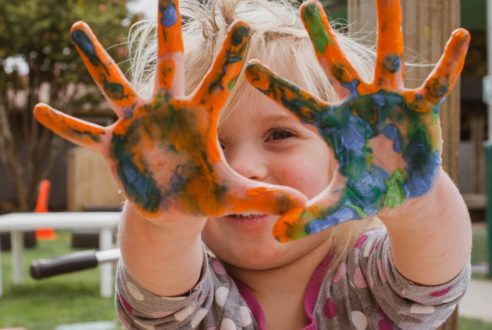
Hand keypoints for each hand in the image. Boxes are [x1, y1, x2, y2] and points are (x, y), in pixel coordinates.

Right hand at [34, 0, 304, 220]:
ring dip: (97, 61)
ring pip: (115, 86)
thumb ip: (264, 198)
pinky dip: (64, 124)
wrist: (174, 206)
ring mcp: (137, 125)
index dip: (231, 56)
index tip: (244, 23)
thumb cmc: (205, 194)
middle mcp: (167, 112)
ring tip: (79, 29)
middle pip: (168, 65)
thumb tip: (300, 207)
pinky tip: (38, 110)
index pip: (220, 82)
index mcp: (200, 119)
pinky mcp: (114, 146)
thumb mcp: (233, 196)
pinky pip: (84, 133)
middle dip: (167, 31)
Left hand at [245, 0, 469, 240]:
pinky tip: (460, 37)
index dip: (276, 88)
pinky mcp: (420, 108)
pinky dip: (448, 63)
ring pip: (388, 58)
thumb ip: (307, 218)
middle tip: (308, 5)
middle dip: (323, 38)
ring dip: (389, 26)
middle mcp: (358, 105)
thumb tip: (275, 237)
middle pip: (336, 67)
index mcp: (334, 125)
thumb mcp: (337, 206)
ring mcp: (389, 102)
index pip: (299, 104)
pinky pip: (435, 82)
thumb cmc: (367, 191)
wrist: (402, 191)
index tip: (248, 66)